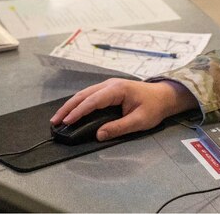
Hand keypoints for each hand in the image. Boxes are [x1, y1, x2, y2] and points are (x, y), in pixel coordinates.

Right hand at [50, 79, 197, 140]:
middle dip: (68, 108)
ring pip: (85, 94)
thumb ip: (119, 127)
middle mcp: (110, 84)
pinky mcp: (109, 90)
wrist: (165, 96)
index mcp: (118, 89)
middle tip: (55, 121)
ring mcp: (109, 85)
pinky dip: (79, 103)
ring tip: (59, 118)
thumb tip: (99, 135)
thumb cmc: (154, 107)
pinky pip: (90, 95)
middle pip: (84, 95)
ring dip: (71, 105)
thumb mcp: (139, 121)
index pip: (93, 100)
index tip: (67, 122)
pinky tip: (72, 112)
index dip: (79, 111)